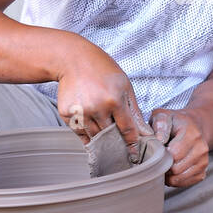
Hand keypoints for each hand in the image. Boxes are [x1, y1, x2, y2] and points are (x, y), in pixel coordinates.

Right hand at [55, 39, 151, 155]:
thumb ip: (135, 111)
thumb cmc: (102, 70)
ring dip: (101, 138)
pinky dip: (87, 134)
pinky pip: (80, 133)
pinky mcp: (67, 115)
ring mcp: (80, 112)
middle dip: (116, 141)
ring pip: (95, 137)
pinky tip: (91, 124)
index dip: (132, 143)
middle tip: (119, 143)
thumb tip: (145, 133)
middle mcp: (97, 108)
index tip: (135, 153)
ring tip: (105, 132)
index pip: (127, 129)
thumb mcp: (124, 85)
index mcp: (114, 100)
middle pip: (110, 136)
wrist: (73, 60)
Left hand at [150, 108, 208, 187]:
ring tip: (166, 162)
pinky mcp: (203, 172)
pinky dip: (175, 179)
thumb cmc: (175, 122)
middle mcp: (201, 149)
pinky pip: (185, 183)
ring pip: (179, 178)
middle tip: (160, 157)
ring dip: (168, 174)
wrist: (194, 126)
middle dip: (164, 165)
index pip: (174, 154)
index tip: (159, 149)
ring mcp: (203, 161)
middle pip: (176, 169)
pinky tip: (173, 168)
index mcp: (192, 134)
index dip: (161, 155)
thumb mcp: (164, 116)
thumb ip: (160, 123)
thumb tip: (160, 139)